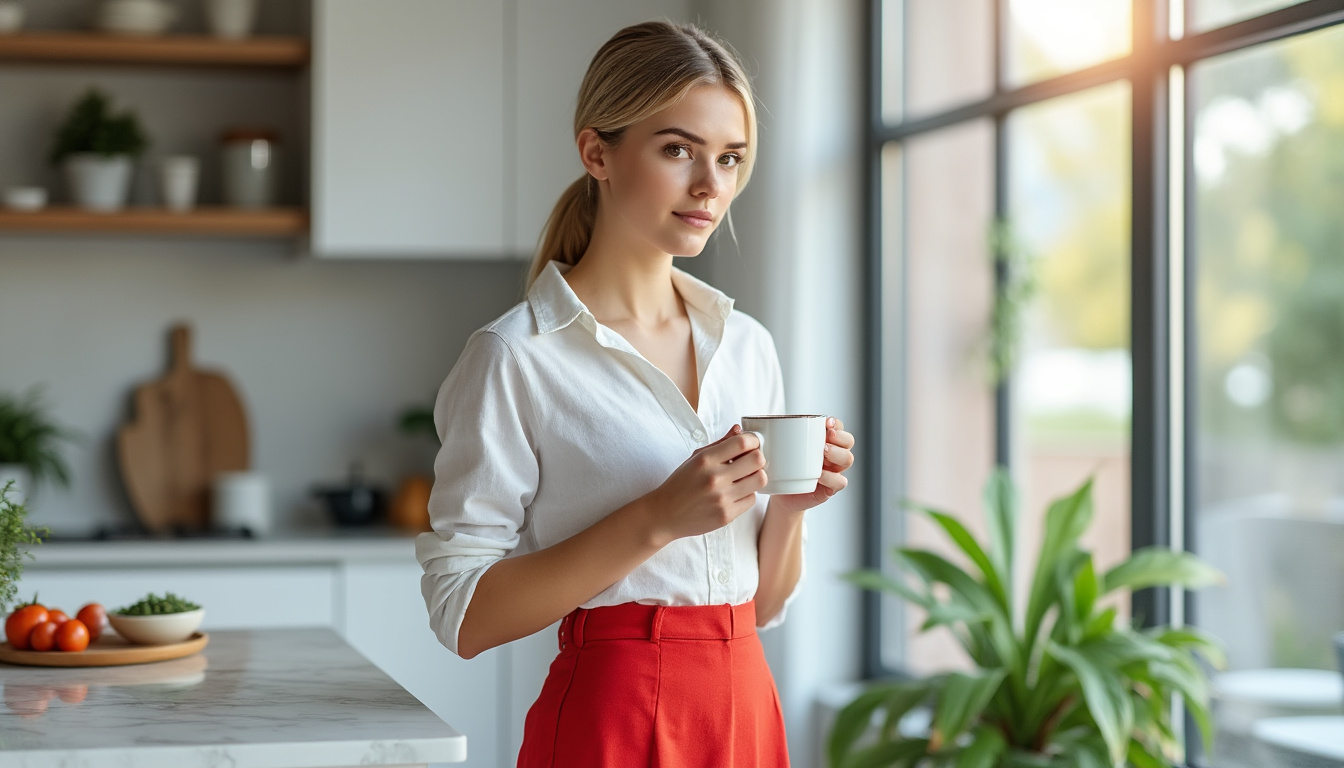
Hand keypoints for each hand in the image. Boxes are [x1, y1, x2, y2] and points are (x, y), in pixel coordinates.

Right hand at [643, 425, 765, 543]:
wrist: (665, 514)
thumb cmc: (680, 484)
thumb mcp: (695, 458)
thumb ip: (720, 443)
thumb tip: (739, 429)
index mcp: (705, 460)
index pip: (742, 443)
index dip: (754, 440)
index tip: (752, 443)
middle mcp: (714, 478)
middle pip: (757, 460)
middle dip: (758, 458)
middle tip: (750, 461)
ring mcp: (721, 498)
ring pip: (760, 480)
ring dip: (755, 477)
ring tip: (744, 478)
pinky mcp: (726, 516)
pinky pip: (751, 500)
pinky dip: (747, 495)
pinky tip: (735, 493)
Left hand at [767, 417, 854, 515]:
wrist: (779, 493)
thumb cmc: (778, 466)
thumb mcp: (772, 449)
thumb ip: (763, 437)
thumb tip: (739, 427)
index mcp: (822, 440)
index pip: (838, 426)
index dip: (835, 423)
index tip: (825, 422)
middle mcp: (832, 454)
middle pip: (849, 441)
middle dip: (840, 437)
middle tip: (826, 437)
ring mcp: (834, 471)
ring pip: (848, 459)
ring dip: (838, 454)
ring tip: (823, 452)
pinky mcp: (830, 488)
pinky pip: (840, 482)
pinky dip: (832, 477)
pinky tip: (820, 474)